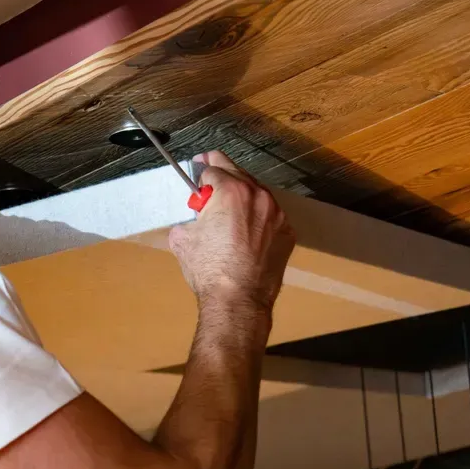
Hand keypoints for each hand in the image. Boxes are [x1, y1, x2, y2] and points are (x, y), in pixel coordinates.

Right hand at [168, 151, 294, 311]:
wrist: (238, 300)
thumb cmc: (210, 269)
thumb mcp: (183, 238)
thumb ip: (189, 218)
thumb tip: (194, 218)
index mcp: (231, 191)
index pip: (213, 168)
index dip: (201, 170)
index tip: (197, 170)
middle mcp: (258, 196)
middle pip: (238, 173)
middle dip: (222, 175)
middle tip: (210, 181)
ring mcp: (277, 215)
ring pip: (257, 194)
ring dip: (242, 196)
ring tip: (228, 211)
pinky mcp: (287, 233)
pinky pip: (269, 216)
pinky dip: (257, 218)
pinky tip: (245, 233)